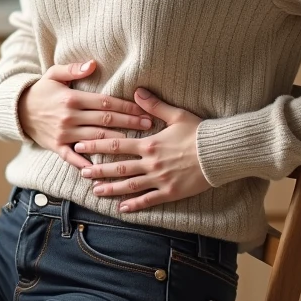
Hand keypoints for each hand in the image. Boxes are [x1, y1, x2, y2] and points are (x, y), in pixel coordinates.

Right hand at [19, 60, 153, 169]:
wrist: (18, 111)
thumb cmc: (41, 91)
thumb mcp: (54, 74)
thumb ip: (74, 69)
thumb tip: (93, 64)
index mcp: (72, 99)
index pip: (105, 103)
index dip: (125, 106)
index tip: (143, 109)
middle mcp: (69, 117)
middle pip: (105, 121)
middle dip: (129, 123)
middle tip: (148, 125)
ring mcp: (63, 134)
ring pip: (95, 139)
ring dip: (116, 142)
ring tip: (135, 144)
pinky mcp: (57, 147)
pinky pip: (74, 158)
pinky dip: (88, 163)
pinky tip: (103, 168)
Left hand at [75, 87, 209, 212]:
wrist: (220, 153)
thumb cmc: (200, 132)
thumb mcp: (176, 114)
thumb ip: (154, 105)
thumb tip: (137, 91)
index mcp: (150, 143)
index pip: (117, 145)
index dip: (97, 146)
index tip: (80, 146)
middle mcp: (151, 163)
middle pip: (119, 167)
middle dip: (98, 170)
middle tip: (81, 172)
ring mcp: (160, 179)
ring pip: (130, 186)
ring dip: (111, 189)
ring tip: (95, 191)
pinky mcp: (171, 191)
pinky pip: (149, 200)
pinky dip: (134, 205)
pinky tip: (122, 208)